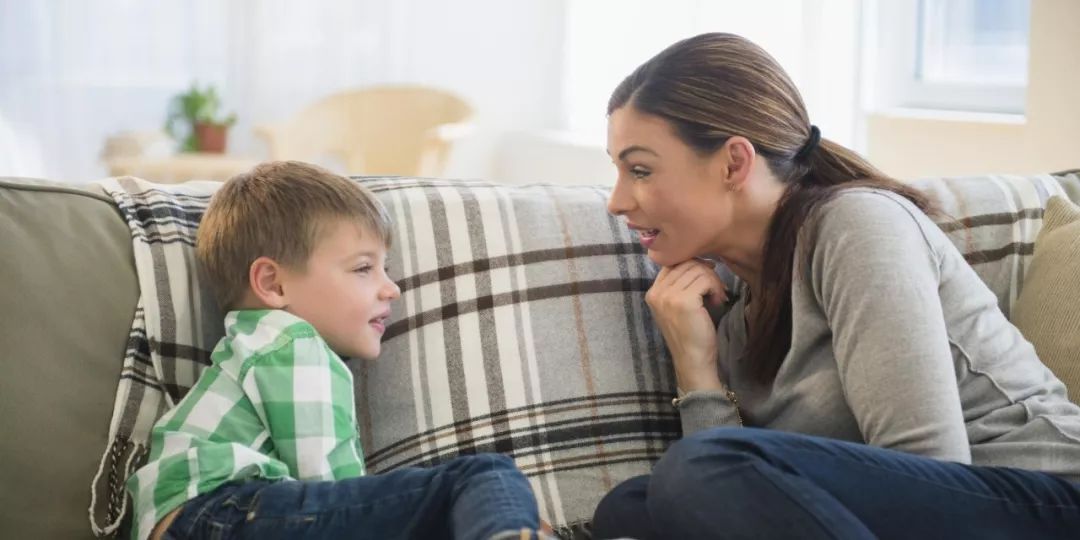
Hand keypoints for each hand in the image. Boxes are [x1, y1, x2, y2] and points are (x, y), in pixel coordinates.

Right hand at [646, 259, 727, 391]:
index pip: (672, 263)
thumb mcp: (678, 306)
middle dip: (705, 272)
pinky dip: (716, 287)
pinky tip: (717, 301)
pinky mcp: (683, 301)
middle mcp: (656, 293)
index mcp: (652, 293)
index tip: (706, 277)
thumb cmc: (690, 334)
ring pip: (697, 269)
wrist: (693, 360)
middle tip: (715, 289)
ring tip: (716, 297)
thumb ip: (679, 285)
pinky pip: (705, 279)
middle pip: (685, 263)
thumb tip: (699, 260)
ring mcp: (668, 297)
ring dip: (713, 280)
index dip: (692, 265)